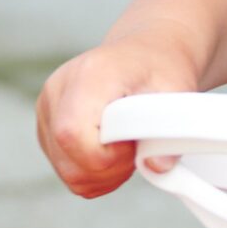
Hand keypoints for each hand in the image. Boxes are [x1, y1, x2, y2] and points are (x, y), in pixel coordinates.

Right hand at [36, 36, 202, 197]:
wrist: (146, 51)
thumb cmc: (161, 67)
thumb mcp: (178, 90)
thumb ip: (171, 128)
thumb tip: (157, 166)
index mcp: (88, 75)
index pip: (72, 133)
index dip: (106, 156)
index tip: (134, 146)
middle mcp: (58, 89)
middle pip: (68, 160)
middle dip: (109, 171)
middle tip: (136, 152)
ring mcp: (48, 108)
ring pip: (66, 171)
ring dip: (102, 176)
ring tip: (126, 151)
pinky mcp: (47, 126)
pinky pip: (65, 170)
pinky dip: (93, 174)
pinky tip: (112, 154)